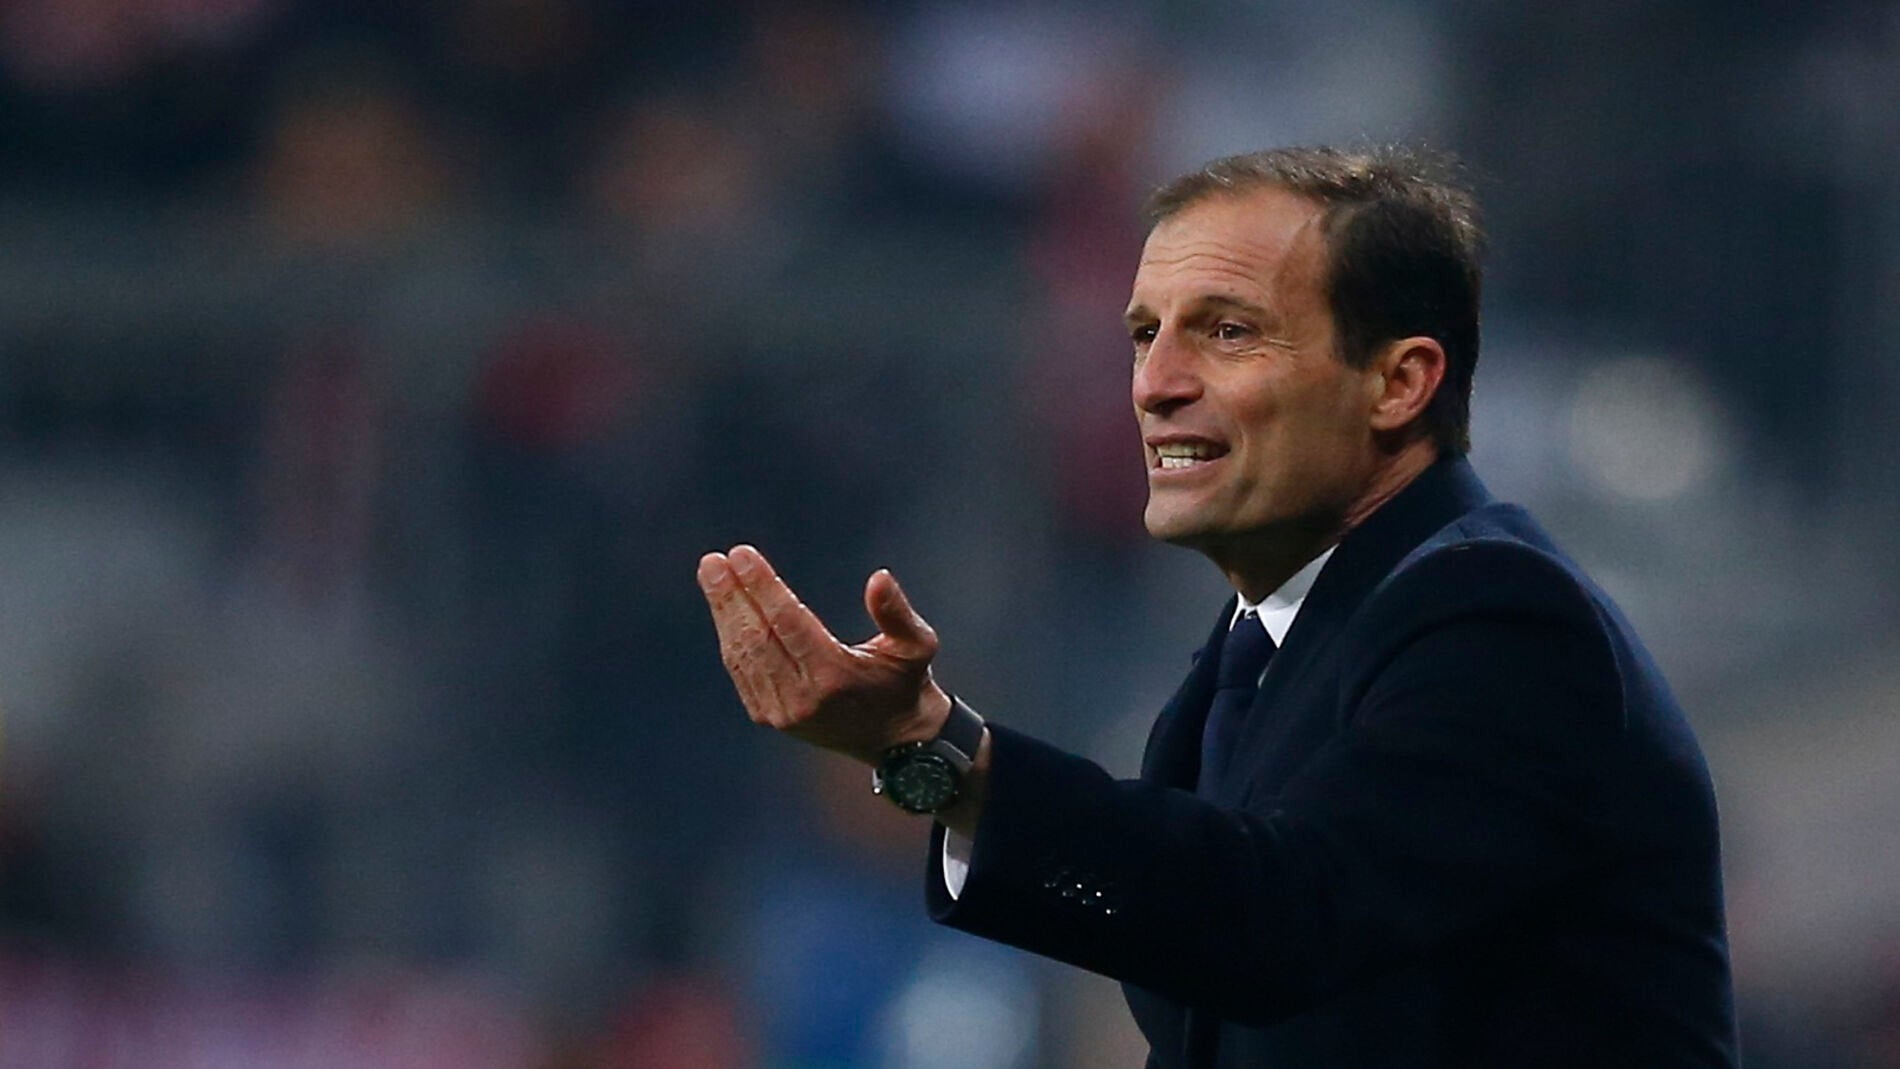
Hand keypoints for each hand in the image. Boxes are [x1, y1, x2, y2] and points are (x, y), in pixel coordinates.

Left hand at [697, 544, 951, 763]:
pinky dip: (730, 636)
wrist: (892, 739)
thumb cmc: (905, 683)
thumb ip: (897, 613)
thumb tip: (879, 577)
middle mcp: (801, 698)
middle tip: (714, 562)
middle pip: (756, 637)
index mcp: (834, 677)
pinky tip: (724, 608)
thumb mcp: (917, 646)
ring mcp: (781, 712)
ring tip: (713, 574)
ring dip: (725, 612)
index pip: (787, 621)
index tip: (742, 555)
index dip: (762, 586)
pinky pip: (742, 670)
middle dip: (731, 596)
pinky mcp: (770, 717)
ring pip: (743, 653)